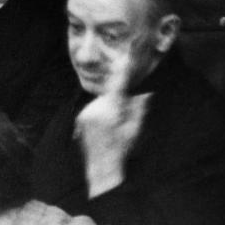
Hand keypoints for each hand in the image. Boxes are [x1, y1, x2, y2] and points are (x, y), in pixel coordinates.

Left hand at [75, 53, 149, 198]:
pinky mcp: (80, 119)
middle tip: (124, 121)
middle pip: (111, 95)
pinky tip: (105, 131)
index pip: (118, 85)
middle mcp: (95, 109)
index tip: (125, 56)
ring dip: (111, 110)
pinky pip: (95, 111)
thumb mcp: (136, 128)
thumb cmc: (122, 150)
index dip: (122, 70)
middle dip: (120, 102)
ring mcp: (85, 114)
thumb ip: (139, 108)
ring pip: (103, 103)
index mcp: (110, 110)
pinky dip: (102, 116)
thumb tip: (144, 93)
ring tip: (114, 130)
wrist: (101, 168)